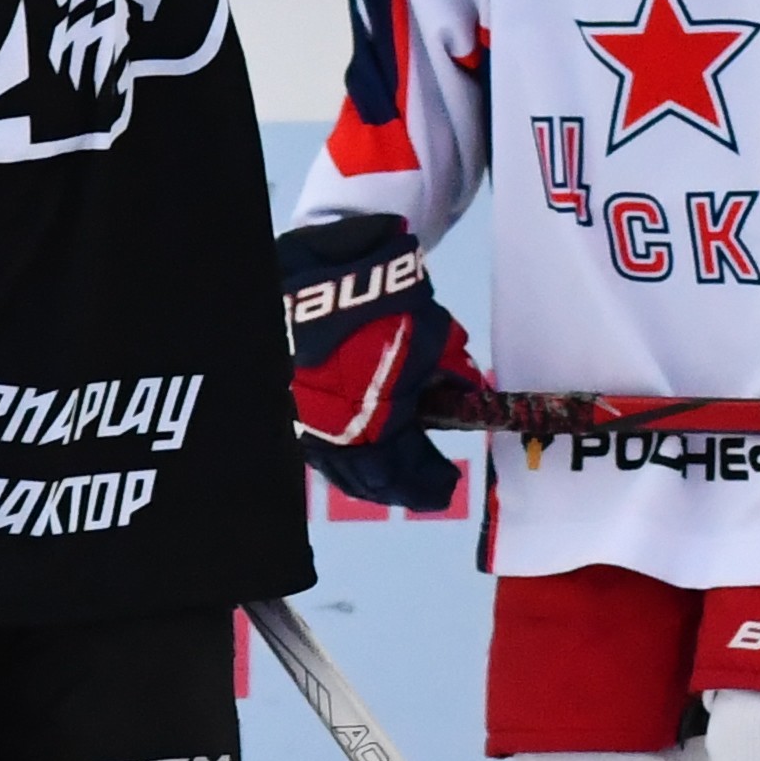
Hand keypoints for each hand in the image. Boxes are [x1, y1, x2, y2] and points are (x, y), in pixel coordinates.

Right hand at [281, 212, 478, 511]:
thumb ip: (452, 374)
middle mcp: (334, 431)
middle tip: (427, 488)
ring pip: (337, 468)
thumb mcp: (436, 339)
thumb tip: (467, 391)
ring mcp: (307, 419)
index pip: (403, 471)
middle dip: (400, 488)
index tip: (447, 484)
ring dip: (370, 478)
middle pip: (368, 480)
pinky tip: (361, 453)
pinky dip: (344, 458)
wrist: (330, 272)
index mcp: (373, 422)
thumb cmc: (389, 307)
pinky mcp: (292, 403)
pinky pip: (319, 448)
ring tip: (396, 479)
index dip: (427, 482)